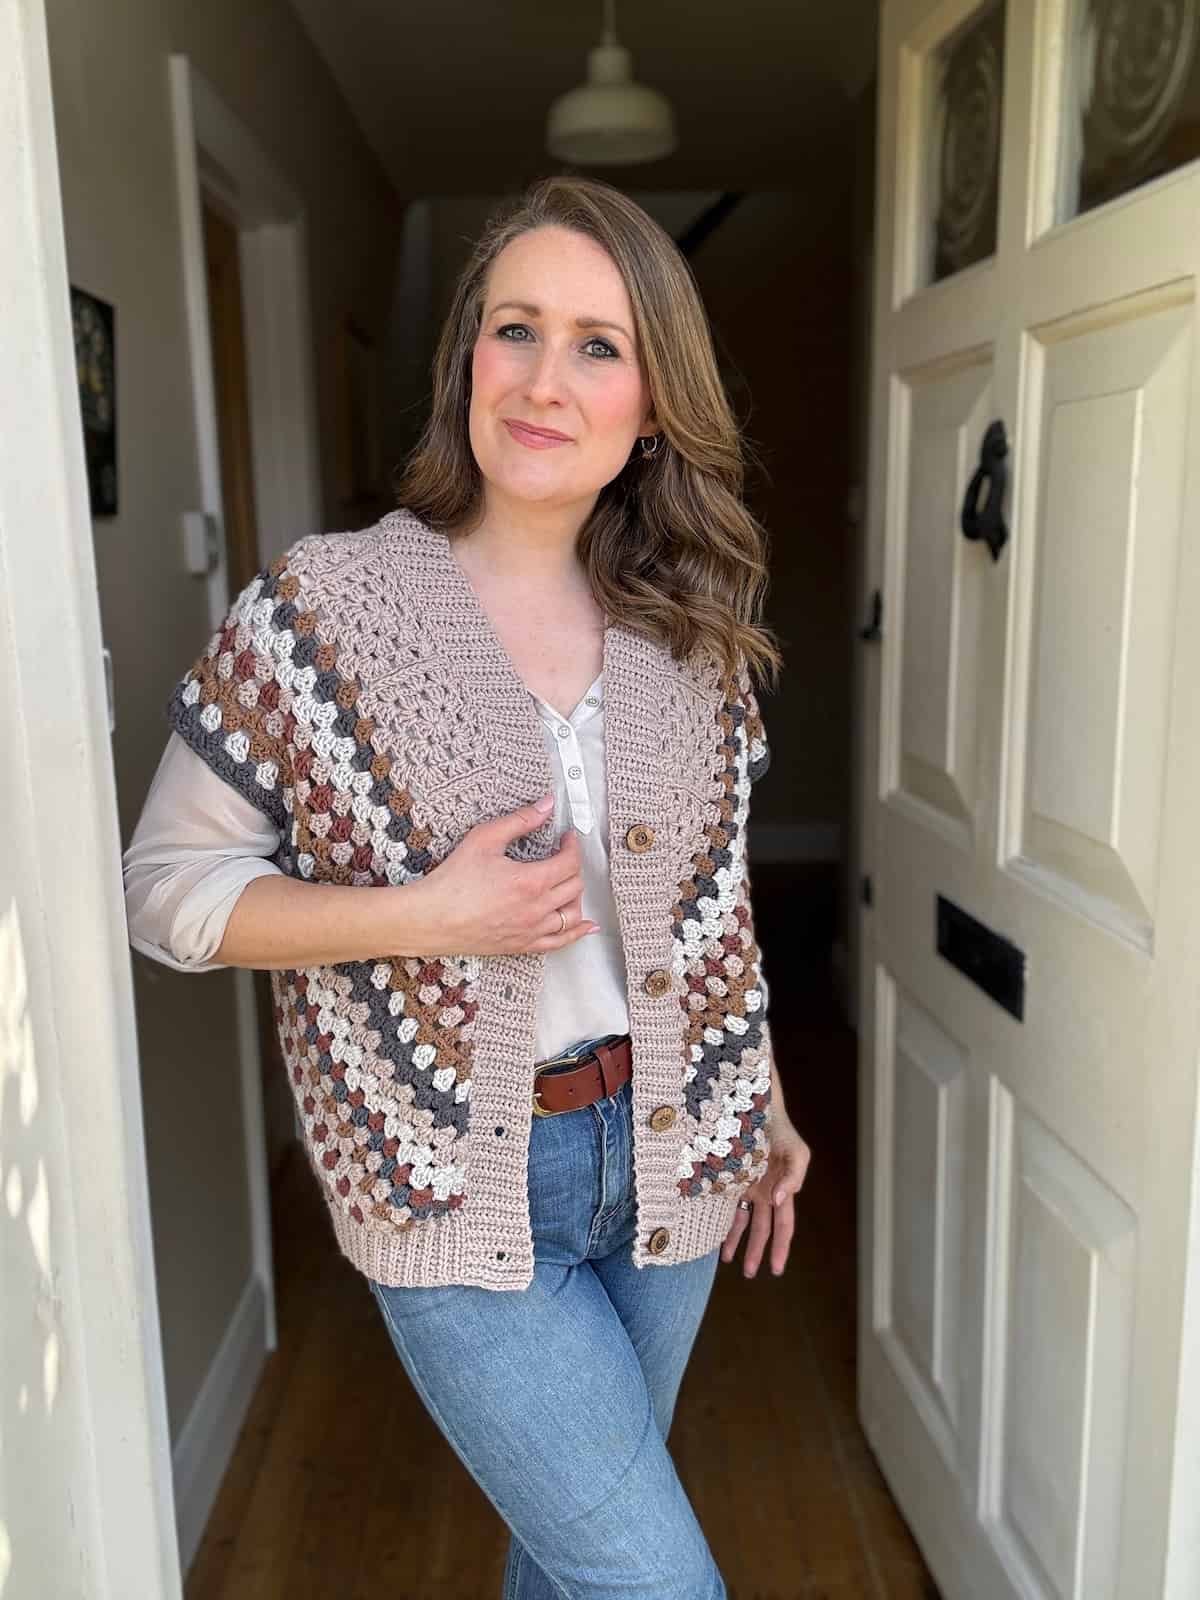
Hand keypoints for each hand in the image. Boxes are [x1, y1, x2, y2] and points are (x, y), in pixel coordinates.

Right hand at [410, 794, 598, 956]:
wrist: (432, 918)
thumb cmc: (453, 881)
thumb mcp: (484, 839)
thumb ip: (519, 821)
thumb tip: (545, 806)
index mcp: (532, 881)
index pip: (570, 862)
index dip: (573, 846)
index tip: (567, 838)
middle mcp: (537, 908)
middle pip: (574, 887)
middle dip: (573, 867)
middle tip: (563, 856)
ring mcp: (531, 930)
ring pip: (572, 915)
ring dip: (575, 897)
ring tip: (567, 884)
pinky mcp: (522, 945)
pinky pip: (560, 942)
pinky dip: (577, 932)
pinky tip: (586, 926)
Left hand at [720, 1115, 811, 1277]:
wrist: (757, 1106)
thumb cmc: (781, 1130)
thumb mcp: (797, 1153)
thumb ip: (794, 1177)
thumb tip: (778, 1201)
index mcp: (783, 1190)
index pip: (784, 1226)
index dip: (780, 1248)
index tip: (775, 1269)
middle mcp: (764, 1192)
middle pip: (762, 1229)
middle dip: (757, 1251)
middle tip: (750, 1273)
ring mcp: (746, 1186)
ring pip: (741, 1220)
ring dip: (735, 1240)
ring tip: (726, 1260)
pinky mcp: (728, 1177)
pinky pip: (724, 1203)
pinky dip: (719, 1217)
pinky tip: (711, 1231)